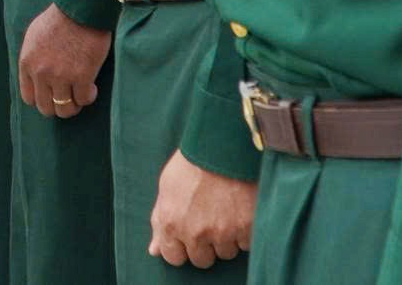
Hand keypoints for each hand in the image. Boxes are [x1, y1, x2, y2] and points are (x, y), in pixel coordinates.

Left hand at [17, 3, 109, 119]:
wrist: (80, 8)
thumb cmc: (59, 18)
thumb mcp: (34, 36)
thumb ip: (32, 58)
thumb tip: (35, 75)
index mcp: (27, 63)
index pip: (28, 97)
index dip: (42, 98)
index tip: (52, 94)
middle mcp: (41, 73)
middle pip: (46, 108)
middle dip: (58, 105)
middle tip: (69, 96)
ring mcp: (61, 77)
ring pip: (65, 110)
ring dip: (74, 104)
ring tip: (80, 93)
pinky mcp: (82, 77)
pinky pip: (84, 100)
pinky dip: (89, 96)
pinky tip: (91, 87)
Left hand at [149, 150, 255, 267]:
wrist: (223, 143)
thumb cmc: (192, 162)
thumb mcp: (167, 187)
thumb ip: (160, 222)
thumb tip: (154, 250)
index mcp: (171, 224)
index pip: (174, 257)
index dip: (182, 247)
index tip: (190, 235)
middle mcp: (195, 233)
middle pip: (202, 259)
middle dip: (206, 244)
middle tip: (211, 220)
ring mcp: (222, 232)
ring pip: (226, 252)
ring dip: (227, 237)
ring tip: (227, 210)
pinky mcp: (246, 228)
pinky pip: (247, 243)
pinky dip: (246, 231)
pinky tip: (241, 210)